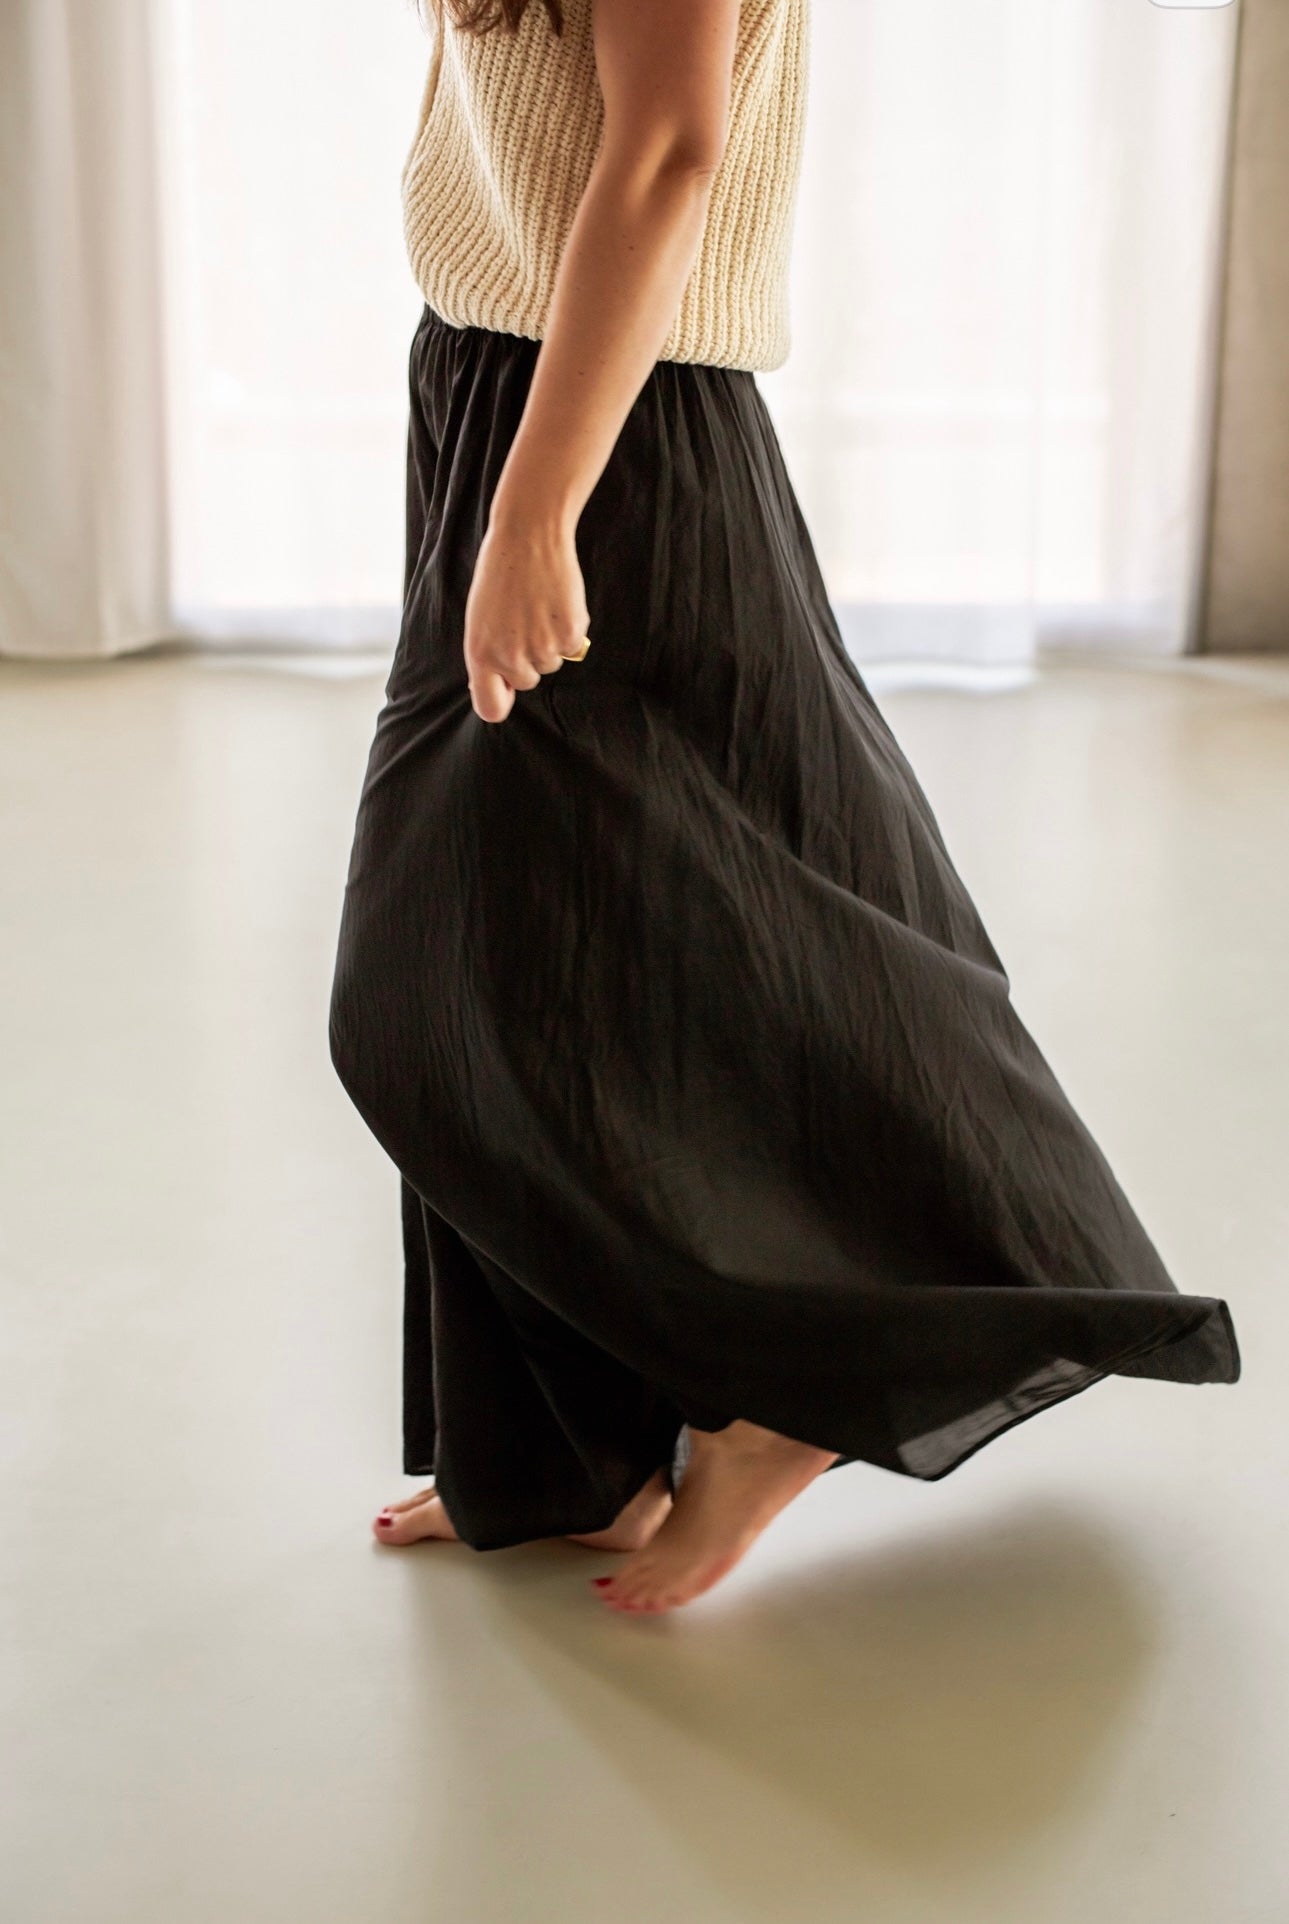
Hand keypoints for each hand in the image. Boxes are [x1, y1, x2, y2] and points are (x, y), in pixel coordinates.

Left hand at [463, 509, 589, 723]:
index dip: (502, 699)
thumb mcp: (480, 618)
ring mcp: (541, 648)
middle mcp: (509, 657)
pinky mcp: (568, 634)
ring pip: (551, 663)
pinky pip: (571, 647)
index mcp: (479, 654)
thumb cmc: (501, 573)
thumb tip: (503, 685)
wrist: (528, 536)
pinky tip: (555, 601)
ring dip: (549, 640)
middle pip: (528, 681)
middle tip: (524, 619)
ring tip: (537, 605)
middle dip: (529, 658)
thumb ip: (489, 654)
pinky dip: (568, 628)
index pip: (491, 708)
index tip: (508, 688)